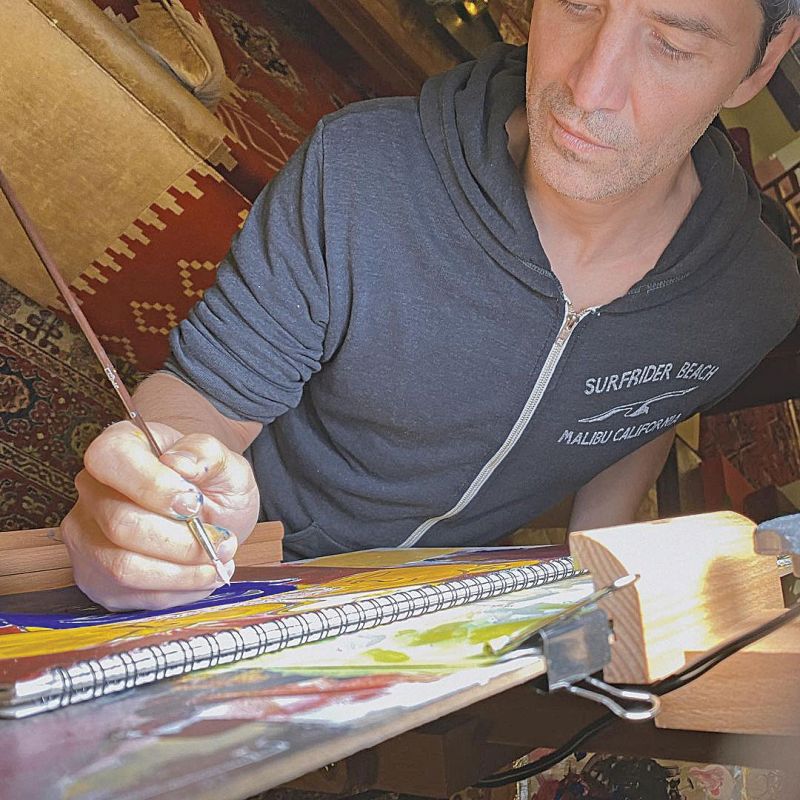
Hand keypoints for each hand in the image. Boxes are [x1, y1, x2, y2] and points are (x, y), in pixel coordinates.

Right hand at [61, 421, 259, 610]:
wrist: (211, 515)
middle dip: (181, 541)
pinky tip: (199, 575)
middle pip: (120, 524)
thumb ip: (207, 453)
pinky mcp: (96, 577)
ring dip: (181, 572)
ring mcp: (87, 536)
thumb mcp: (225, 463)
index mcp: (119, 447)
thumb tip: (180, 463)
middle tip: (222, 540)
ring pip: (123, 567)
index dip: (153, 486)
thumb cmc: (211, 486)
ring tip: (217, 561)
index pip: (111, 460)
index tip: (195, 502)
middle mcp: (92, 489)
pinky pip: (132, 594)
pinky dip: (176, 591)